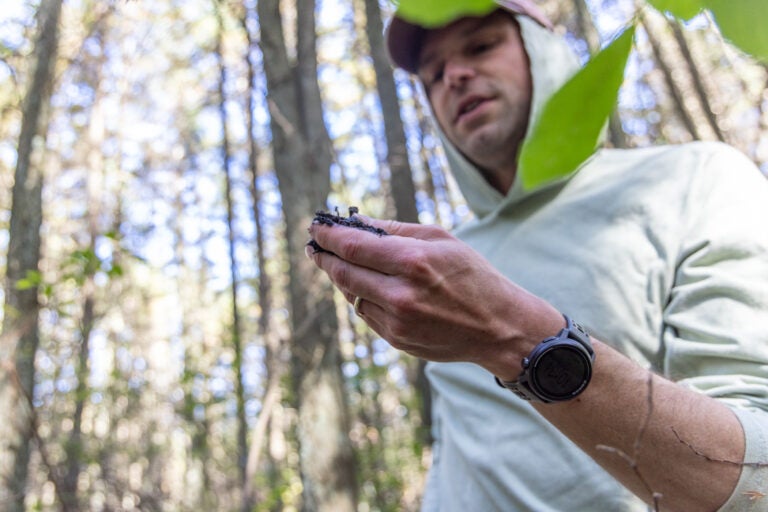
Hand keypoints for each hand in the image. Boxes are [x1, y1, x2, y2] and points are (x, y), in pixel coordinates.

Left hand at [306, 216, 563, 379]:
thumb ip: (396, 230)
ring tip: (340, 263)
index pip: (353, 246)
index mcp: (413, 262)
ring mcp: (397, 321)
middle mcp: (401, 294)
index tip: (316, 228)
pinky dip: (363, 297)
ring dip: (342, 277)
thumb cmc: (473, 275)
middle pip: (344, 272)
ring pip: (352, 295)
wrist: (498, 327)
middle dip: (325, 257)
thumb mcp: (441, 240)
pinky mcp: (397, 339)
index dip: (328, 236)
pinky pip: (367, 314)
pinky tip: (369, 286)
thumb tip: (357, 221)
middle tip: (315, 246)